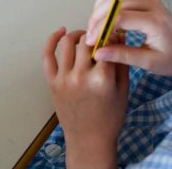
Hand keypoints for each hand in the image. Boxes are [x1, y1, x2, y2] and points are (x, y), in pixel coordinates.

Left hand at [43, 28, 127, 168]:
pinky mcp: (52, 82)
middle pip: (87, 41)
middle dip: (95, 34)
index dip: (111, 35)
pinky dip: (52, 40)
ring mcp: (64, 79)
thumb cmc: (110, 117)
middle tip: (100, 35)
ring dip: (78, 35)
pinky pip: (47, 55)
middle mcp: (81, 76)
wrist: (89, 140)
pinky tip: (61, 32)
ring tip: (85, 36)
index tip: (113, 31)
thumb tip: (118, 35)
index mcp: (102, 79)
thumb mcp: (123, 90)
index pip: (106, 45)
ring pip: (68, 43)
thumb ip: (121, 62)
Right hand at [85, 0, 171, 75]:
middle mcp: (151, 4)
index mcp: (155, 21)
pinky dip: (108, 1)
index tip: (91, 41)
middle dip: (98, 16)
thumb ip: (123, 56)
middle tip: (90, 34)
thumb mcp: (149, 63)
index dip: (101, 27)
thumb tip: (97, 53)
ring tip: (95, 25)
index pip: (120, 16)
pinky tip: (104, 17)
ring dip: (101, 6)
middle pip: (116, 0)